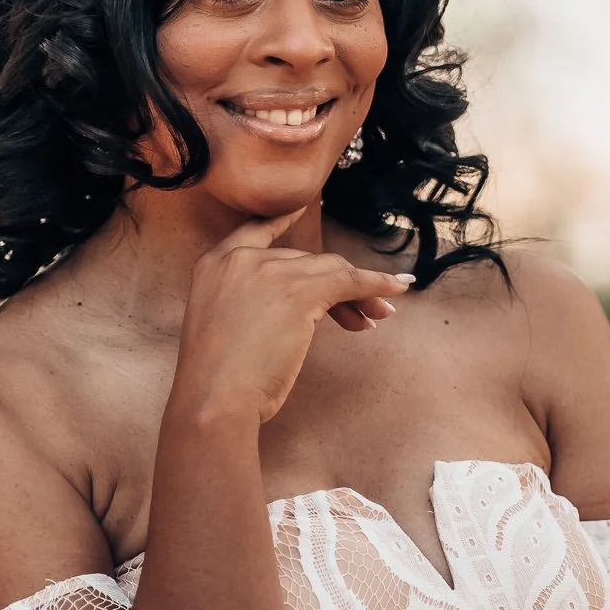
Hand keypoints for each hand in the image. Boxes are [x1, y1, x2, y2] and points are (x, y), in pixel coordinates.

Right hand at [174, 211, 414, 425]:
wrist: (212, 399)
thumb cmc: (215, 381)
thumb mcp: (224, 327)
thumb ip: (249, 305)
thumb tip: (295, 311)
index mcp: (213, 264)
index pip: (256, 232)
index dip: (282, 223)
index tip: (302, 210)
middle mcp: (240, 259)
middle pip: (303, 260)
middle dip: (333, 284)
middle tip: (361, 314)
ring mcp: (269, 271)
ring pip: (329, 270)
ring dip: (358, 291)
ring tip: (377, 314)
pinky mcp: (299, 291)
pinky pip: (349, 281)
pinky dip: (376, 284)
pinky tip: (397, 287)